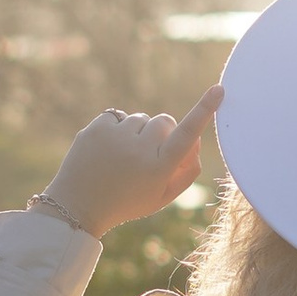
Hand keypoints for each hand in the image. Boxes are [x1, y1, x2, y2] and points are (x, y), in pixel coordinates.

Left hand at [29, 89, 222, 236]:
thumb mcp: (162, 196)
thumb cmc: (127, 201)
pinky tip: (107, 150)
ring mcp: (116, 137)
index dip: (204, 111)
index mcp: (158, 170)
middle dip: (162, 133)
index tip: (218, 90)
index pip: (186, 135)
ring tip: (123, 157)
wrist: (78, 205)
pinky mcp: (96, 128)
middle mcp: (138, 151)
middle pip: (165, 121)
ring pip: (141, 118)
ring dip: (138, 132)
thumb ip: (187, 170)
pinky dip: (116, 130)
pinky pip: (118, 117)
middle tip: (148, 153)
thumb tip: (197, 138)